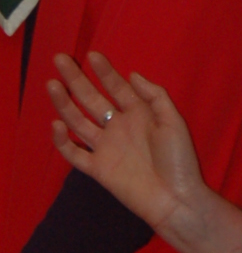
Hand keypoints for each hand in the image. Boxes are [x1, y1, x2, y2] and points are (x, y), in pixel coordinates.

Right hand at [48, 52, 206, 235]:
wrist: (175, 197)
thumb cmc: (179, 159)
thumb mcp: (173, 121)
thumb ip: (154, 96)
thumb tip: (132, 74)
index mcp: (138, 114)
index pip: (117, 87)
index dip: (105, 71)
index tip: (92, 55)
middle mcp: (118, 127)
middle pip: (92, 99)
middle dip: (76, 79)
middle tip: (61, 59)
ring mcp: (106, 147)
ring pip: (78, 121)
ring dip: (64, 104)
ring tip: (53, 84)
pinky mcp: (97, 168)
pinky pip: (74, 153)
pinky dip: (63, 141)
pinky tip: (57, 124)